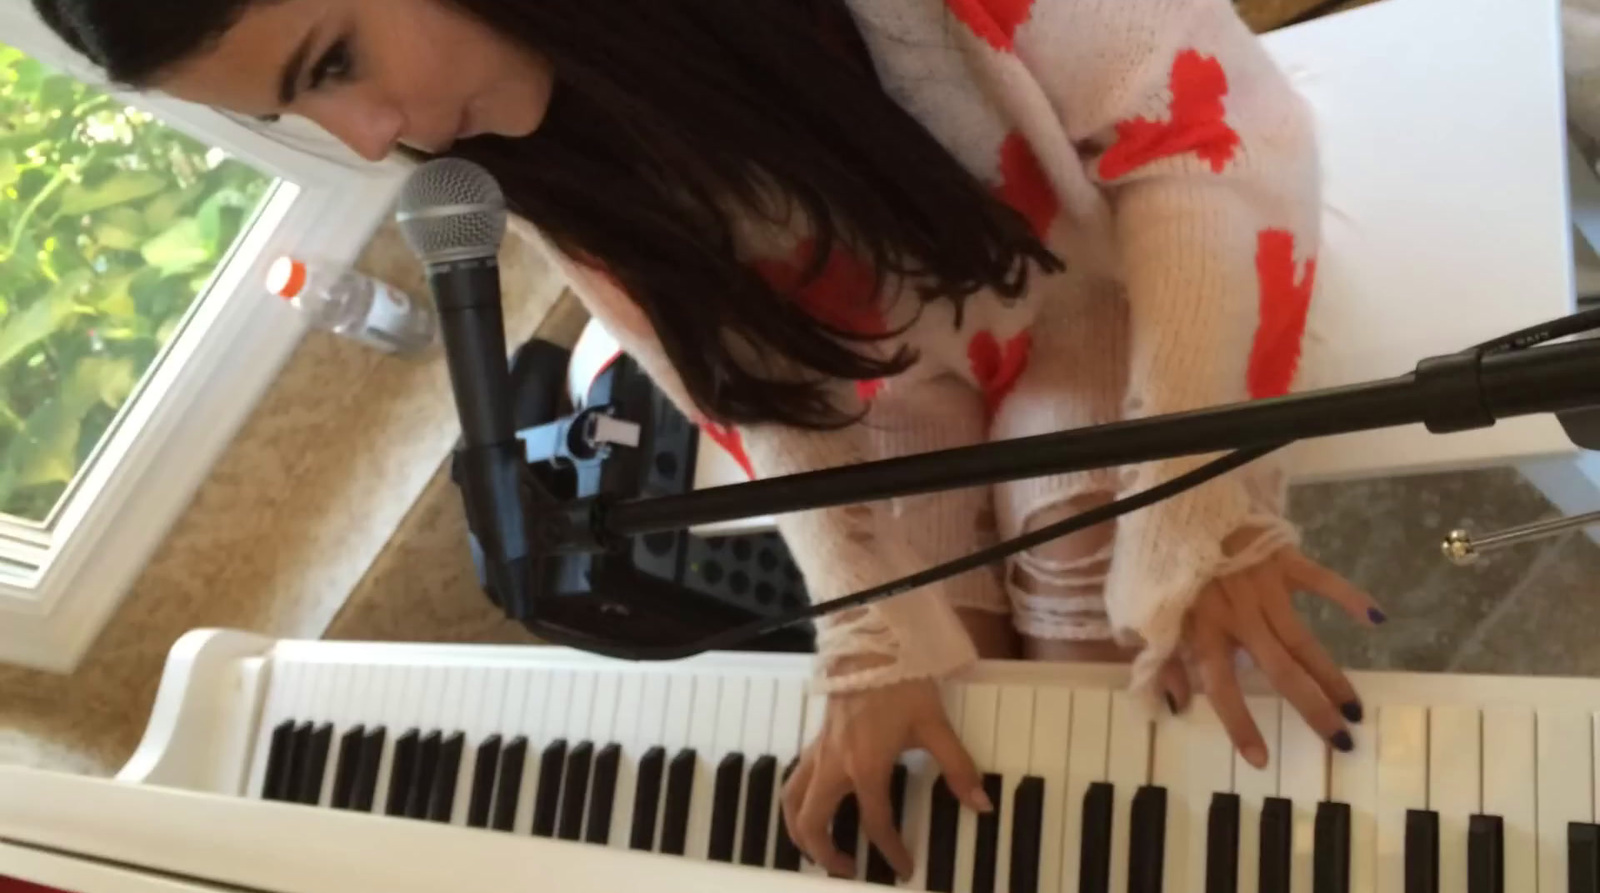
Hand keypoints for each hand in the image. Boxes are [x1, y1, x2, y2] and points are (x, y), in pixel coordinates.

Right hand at [782, 677, 992, 878]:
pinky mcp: (817, 738)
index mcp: (865, 766)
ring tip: (818, 849)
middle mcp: (835, 764)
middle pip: (811, 821)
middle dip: (824, 853)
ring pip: (791, 800)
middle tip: (848, 869)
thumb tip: (980, 802)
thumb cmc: (901, 680)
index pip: (875, 823)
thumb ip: (957, 767)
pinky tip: (819, 804)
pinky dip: (799, 802)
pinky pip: (796, 779)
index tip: (904, 867)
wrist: (871, 643)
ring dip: (799, 830)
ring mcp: (820, 750)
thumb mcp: (935, 725)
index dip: (891, 851)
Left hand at [1162, 543, 1382, 767]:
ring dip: (1332, 675)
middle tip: (1341, 741)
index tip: (1262, 760)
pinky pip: (1321, 580)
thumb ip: (1164, 662)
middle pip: (1280, 670)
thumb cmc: (1167, 570)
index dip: (1239, 724)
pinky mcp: (1284, 561)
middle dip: (1312, 708)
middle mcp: (1239, 615)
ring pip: (1304, 639)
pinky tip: (1377, 618)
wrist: (1178, 511)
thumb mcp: (1151, 617)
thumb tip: (1174, 707)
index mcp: (1204, 630)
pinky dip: (1348, 596)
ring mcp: (1265, 588)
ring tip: (1355, 708)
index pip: (1222, 687)